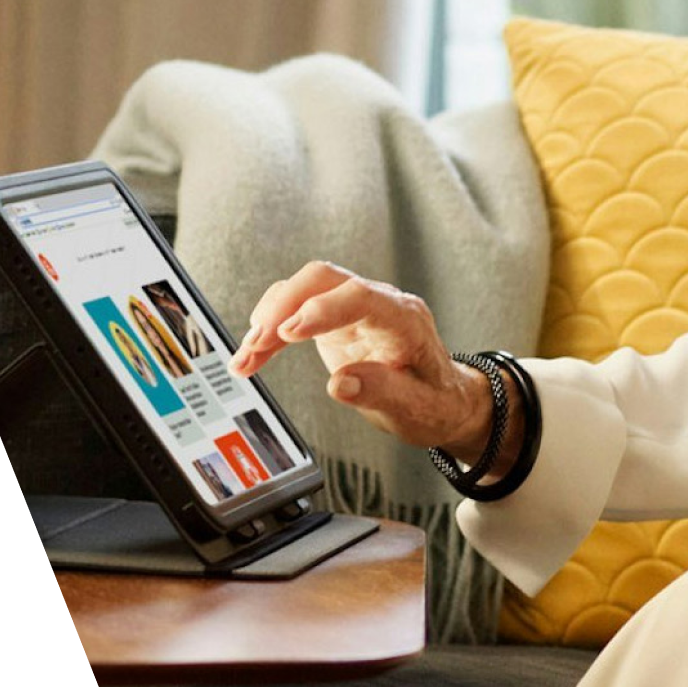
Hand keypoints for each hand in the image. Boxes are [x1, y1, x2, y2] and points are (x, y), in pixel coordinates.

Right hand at [230, 261, 489, 458]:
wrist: (442, 399)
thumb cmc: (434, 402)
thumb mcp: (416, 407)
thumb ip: (383, 392)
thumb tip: (341, 383)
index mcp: (405, 320)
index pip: (361, 296)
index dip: (321, 309)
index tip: (288, 333)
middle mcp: (379, 303)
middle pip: (324, 278)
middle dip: (284, 305)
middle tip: (257, 343)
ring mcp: (355, 308)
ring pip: (303, 291)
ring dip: (268, 320)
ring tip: (244, 359)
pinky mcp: (336, 320)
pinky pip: (296, 313)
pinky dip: (270, 334)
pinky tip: (250, 357)